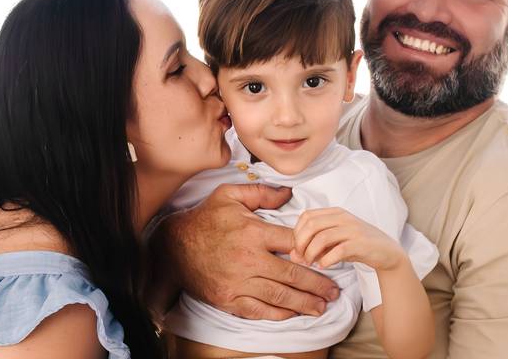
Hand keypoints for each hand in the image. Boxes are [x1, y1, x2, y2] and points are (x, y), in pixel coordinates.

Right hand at [158, 183, 339, 319]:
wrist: (173, 247)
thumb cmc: (204, 219)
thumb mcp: (229, 195)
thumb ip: (261, 193)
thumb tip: (289, 193)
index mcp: (252, 232)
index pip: (292, 243)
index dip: (312, 251)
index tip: (327, 257)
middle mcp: (248, 259)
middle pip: (292, 275)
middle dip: (317, 284)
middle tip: (334, 290)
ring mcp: (238, 282)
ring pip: (279, 296)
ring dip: (304, 303)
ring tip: (322, 306)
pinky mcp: (229, 299)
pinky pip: (259, 310)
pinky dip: (279, 314)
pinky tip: (294, 314)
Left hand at [292, 207, 405, 270]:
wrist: (387, 252)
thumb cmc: (357, 246)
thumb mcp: (334, 242)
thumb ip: (314, 245)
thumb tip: (293, 255)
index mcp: (335, 212)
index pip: (306, 216)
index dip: (297, 232)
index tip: (297, 248)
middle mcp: (343, 217)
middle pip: (311, 225)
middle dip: (301, 243)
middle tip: (301, 258)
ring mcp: (353, 229)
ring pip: (322, 237)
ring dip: (311, 253)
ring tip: (311, 263)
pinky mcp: (361, 243)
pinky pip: (338, 250)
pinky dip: (326, 260)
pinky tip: (324, 266)